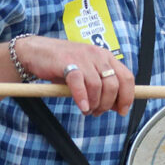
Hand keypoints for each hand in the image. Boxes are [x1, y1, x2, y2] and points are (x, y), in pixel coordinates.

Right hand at [14, 36, 133, 116]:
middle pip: (113, 84)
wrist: (36, 51)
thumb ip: (102, 87)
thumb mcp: (87, 74)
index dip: (127, 97)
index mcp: (106, 57)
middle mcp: (98, 55)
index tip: (122, 111)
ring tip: (87, 110)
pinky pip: (79, 83)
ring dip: (94, 104)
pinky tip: (82, 106)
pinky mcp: (67, 63)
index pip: (127, 77)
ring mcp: (83, 58)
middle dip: (107, 104)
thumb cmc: (62, 65)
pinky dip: (82, 98)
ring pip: (98, 86)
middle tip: (97, 112)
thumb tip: (117, 106)